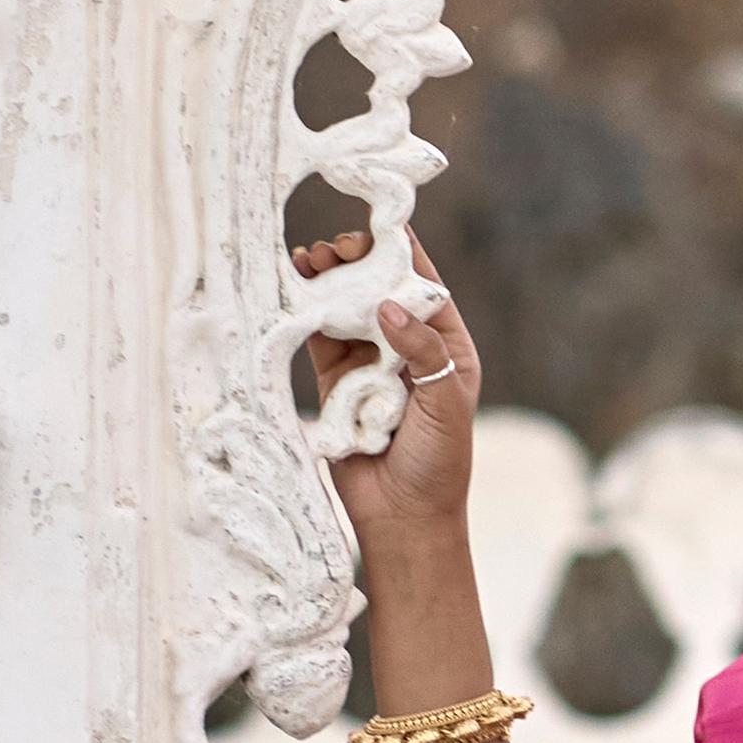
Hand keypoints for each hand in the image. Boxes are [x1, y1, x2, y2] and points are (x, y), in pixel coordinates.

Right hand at [291, 224, 477, 549]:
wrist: (404, 520)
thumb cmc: (438, 465)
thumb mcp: (445, 405)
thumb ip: (421, 353)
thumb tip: (387, 304)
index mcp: (447, 347)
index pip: (424, 287)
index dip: (402, 253)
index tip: (379, 222)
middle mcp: (407, 349)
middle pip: (380, 289)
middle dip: (358, 262)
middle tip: (337, 247)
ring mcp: (369, 363)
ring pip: (346, 308)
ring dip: (329, 280)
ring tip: (312, 258)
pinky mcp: (336, 382)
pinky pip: (320, 337)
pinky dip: (307, 311)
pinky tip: (296, 285)